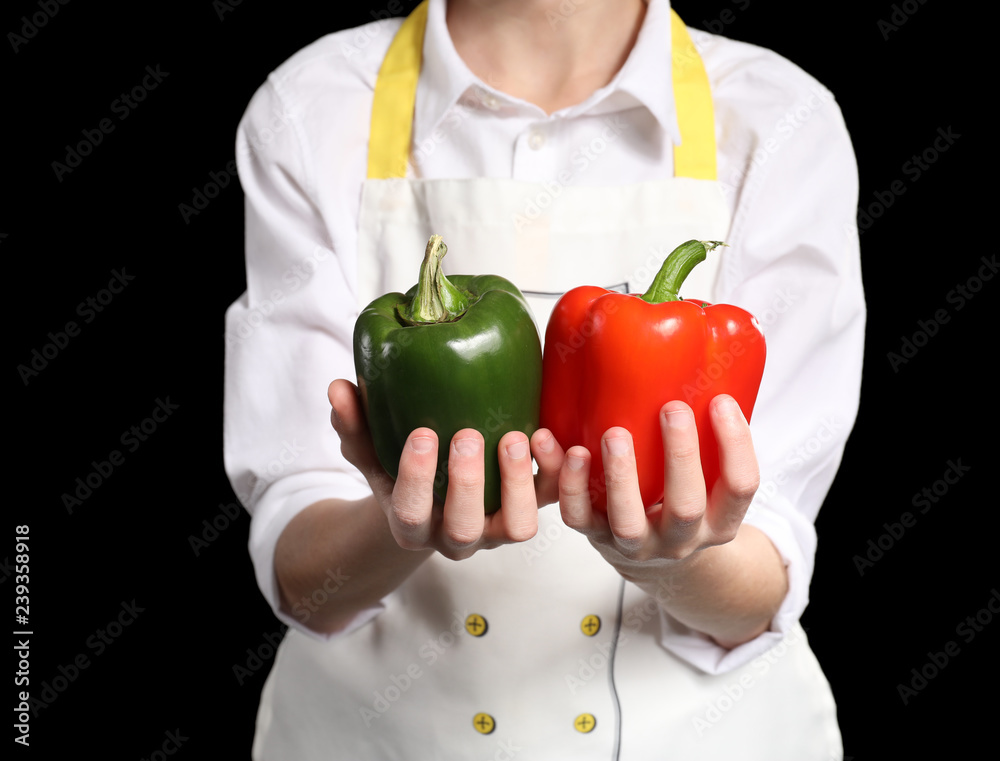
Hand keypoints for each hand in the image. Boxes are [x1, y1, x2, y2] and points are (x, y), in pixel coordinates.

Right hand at [328, 379, 563, 559]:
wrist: (437, 492)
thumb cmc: (400, 466)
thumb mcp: (371, 449)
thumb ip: (353, 423)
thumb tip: (338, 388)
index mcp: (412, 525)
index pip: (411, 515)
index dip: (417, 480)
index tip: (422, 433)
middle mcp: (456, 536)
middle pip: (463, 530)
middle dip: (467, 483)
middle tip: (469, 435)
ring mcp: (496, 528)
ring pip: (517, 528)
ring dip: (518, 484)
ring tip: (515, 437)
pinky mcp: (529, 508)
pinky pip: (551, 501)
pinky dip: (554, 473)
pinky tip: (545, 434)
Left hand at [558, 395, 759, 575]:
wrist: (651, 560)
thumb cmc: (682, 498)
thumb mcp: (710, 480)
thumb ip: (711, 439)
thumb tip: (707, 365)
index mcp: (719, 520)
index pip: (741, 487)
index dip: (736, 446)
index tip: (721, 400)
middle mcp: (680, 539)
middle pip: (686, 507)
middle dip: (680, 456)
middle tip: (672, 408)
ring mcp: (636, 544)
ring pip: (627, 522)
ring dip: (620, 475)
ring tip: (613, 433)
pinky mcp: (595, 538)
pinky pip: (578, 517)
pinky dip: (569, 484)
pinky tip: (562, 447)